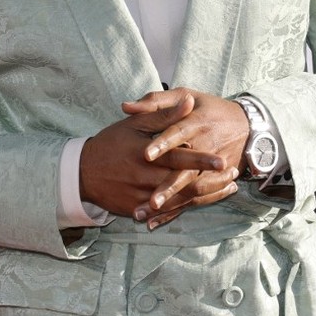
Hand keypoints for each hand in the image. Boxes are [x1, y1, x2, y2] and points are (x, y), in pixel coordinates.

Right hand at [79, 93, 235, 220]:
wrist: (82, 173)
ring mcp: (143, 198)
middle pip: (186, 185)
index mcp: (148, 156)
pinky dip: (189, 208)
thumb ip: (164, 115)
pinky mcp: (139, 211)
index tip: (222, 160)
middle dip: (212, 182)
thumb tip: (190, 102)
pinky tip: (205, 201)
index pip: (180, 159)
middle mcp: (147, 180)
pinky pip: (168, 213)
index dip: (202, 161)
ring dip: (207, 195)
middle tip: (233, 175)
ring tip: (228, 187)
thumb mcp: (135, 124)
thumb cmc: (110, 144)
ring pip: (181, 201)